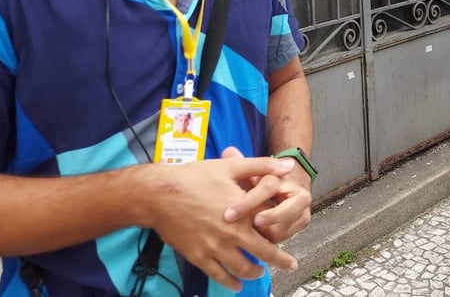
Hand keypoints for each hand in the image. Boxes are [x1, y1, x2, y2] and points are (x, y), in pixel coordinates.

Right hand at [145, 155, 297, 289]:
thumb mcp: (230, 167)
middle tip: (290, 265)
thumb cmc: (195, 177)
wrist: (159, 194)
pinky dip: (230, 283)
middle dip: (280, 260)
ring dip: (255, 272)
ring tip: (260, 273)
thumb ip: (262, 166)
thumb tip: (289, 165)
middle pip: (263, 253)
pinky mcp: (198, 257)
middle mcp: (231, 234)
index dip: (281, 230)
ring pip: (242, 268)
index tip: (287, 233)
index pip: (271, 227)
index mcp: (243, 212)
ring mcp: (215, 248)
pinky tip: (236, 285)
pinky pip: (219, 276)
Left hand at [223, 147, 311, 243]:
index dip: (248, 201)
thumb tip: (227, 151)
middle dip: (269, 217)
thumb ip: (241, 164)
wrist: (288, 188)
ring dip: (266, 231)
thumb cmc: (266, 183)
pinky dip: (271, 238)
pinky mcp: (303, 221)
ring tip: (249, 235)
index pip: (268, 187)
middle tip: (253, 223)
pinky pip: (285, 236)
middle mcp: (296, 192)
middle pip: (286, 208)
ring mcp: (302, 208)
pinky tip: (258, 238)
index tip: (230, 214)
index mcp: (282, 177)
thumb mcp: (254, 173)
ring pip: (285, 225)